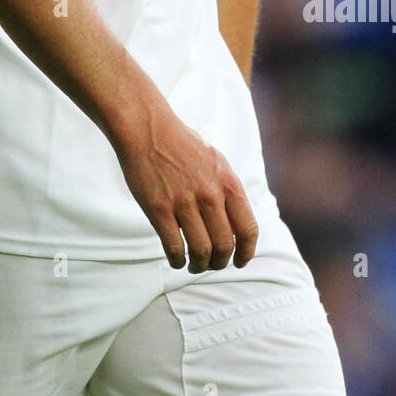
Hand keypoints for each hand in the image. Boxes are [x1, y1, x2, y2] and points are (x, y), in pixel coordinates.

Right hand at [112, 108, 258, 273]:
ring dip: (199, 266)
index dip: (246, 252)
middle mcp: (210, 194)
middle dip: (219, 262)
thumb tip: (236, 221)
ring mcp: (184, 202)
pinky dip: (177, 260)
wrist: (148, 129)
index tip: (239, 261)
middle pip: (224, 246)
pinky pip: (174, 247)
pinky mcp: (160, 209)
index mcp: (228, 182)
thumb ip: (227, 190)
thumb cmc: (181, 144)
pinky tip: (176, 259)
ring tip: (194, 265)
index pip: (248, 229)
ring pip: (201, 251)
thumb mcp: (216, 161)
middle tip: (211, 264)